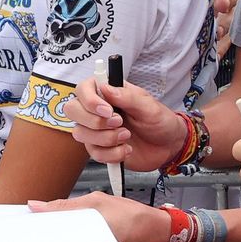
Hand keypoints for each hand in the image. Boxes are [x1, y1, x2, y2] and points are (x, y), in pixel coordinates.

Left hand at [29, 192, 173, 241]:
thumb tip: (35, 207)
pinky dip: (59, 238)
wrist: (154, 231)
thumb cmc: (130, 217)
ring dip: (46, 236)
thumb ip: (63, 206)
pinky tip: (52, 225)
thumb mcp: (94, 203)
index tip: (14, 228)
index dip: (28, 238)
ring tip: (34, 220)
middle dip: (34, 235)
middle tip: (20, 220)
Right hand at [65, 78, 185, 170]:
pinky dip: (112, 154)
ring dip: (106, 138)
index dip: (89, 100)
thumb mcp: (148, 105)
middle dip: (95, 121)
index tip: (108, 110)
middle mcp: (96, 110)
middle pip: (72, 110)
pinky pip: (94, 153)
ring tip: (127, 136)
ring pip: (80, 134)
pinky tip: (126, 150)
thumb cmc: (159, 120)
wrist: (168, 146)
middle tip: (119, 123)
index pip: (82, 89)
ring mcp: (96, 130)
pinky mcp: (100, 148)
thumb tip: (105, 87)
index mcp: (106, 93)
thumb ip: (127, 96)